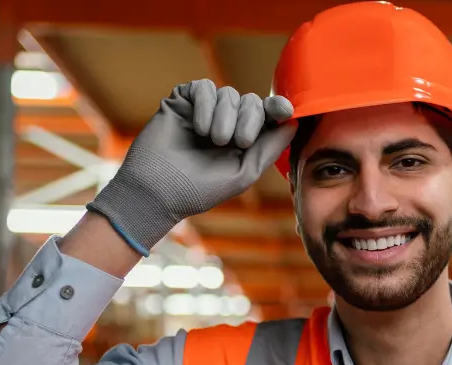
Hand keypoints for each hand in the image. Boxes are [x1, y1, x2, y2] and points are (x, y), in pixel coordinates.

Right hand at [88, 79, 295, 252]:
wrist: (158, 191)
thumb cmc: (200, 189)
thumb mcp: (244, 173)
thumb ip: (269, 149)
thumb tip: (293, 123)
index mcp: (242, 140)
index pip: (266, 116)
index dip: (278, 108)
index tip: (285, 110)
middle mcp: (225, 122)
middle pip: (251, 101)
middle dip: (250, 119)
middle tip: (237, 141)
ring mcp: (202, 110)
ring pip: (228, 93)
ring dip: (225, 117)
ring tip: (213, 140)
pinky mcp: (182, 100)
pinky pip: (204, 87)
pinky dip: (206, 105)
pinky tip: (199, 128)